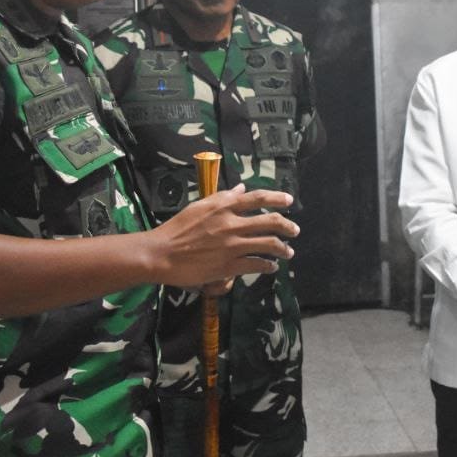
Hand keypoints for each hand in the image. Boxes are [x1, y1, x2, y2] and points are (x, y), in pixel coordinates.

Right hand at [148, 184, 297, 288]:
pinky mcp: (229, 266)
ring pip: (268, 244)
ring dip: (283, 248)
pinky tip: (271, 267)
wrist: (162, 254)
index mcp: (224, 206)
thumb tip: (241, 189)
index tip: (289, 201)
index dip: (277, 198)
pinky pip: (256, 265)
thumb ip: (223, 197)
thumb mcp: (199, 206)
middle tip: (295, 230)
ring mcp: (232, 246)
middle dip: (288, 226)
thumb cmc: (178, 228)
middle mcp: (232, 224)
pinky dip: (268, 265)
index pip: (258, 198)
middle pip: (270, 221)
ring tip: (288, 252)